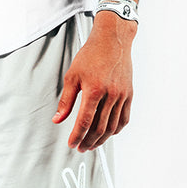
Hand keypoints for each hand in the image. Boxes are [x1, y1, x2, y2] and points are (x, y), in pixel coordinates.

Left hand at [53, 14, 134, 150]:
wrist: (113, 39)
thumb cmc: (91, 55)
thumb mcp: (72, 76)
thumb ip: (66, 101)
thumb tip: (58, 119)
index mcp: (94, 90)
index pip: (84, 121)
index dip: (77, 136)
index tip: (72, 144)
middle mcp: (110, 94)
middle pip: (99, 128)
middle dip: (88, 141)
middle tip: (80, 148)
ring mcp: (122, 95)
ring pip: (112, 127)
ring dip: (101, 140)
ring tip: (92, 145)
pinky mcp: (129, 94)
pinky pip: (124, 118)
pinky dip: (116, 130)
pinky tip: (108, 134)